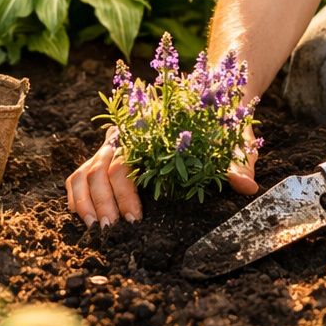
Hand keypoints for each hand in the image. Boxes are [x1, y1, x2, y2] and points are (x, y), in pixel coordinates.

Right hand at [65, 125, 261, 225]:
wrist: (205, 93)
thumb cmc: (215, 121)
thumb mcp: (228, 138)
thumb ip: (235, 161)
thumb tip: (248, 187)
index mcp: (148, 133)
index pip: (126, 164)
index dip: (126, 193)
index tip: (135, 219)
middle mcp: (124, 136)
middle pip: (100, 170)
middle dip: (102, 203)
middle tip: (112, 232)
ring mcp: (112, 146)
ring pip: (84, 172)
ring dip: (86, 202)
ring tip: (95, 230)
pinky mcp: (106, 156)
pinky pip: (81, 174)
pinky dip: (77, 195)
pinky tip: (83, 218)